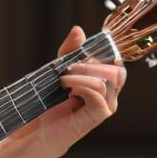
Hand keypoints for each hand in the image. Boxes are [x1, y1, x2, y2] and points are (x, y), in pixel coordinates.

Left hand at [11, 24, 126, 157]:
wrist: (40, 128)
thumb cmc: (51, 100)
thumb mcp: (59, 69)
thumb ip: (70, 51)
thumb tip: (78, 29)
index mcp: (103, 80)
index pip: (115, 61)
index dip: (102, 52)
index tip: (81, 52)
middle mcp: (109, 93)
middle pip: (116, 70)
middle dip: (92, 63)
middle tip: (70, 66)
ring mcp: (106, 104)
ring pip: (107, 81)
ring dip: (83, 74)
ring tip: (63, 78)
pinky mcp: (98, 116)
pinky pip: (99, 95)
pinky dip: (83, 86)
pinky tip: (68, 87)